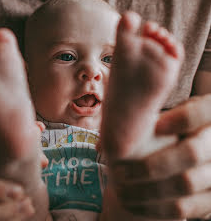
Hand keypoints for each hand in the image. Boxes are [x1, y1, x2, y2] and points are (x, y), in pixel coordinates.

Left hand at [112, 94, 210, 218]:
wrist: (192, 158)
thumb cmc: (171, 128)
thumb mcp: (171, 114)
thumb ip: (152, 112)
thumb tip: (118, 116)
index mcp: (209, 118)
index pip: (204, 112)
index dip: (182, 119)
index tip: (155, 126)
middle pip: (192, 153)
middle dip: (152, 163)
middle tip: (118, 168)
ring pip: (186, 183)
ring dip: (147, 188)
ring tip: (119, 187)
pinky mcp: (210, 201)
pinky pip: (184, 209)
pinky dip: (154, 208)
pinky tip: (131, 202)